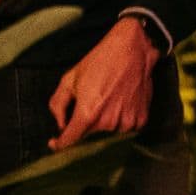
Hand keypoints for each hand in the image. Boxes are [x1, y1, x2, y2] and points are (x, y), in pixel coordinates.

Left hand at [47, 19, 158, 150]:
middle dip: (85, 124)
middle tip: (90, 102)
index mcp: (87, 114)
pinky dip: (120, 119)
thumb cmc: (98, 62)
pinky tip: (120, 100)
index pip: (70, 140)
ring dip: (104, 122)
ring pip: (108, 132)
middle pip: (89, 136)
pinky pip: (125, 128)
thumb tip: (61, 125)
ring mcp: (126, 123)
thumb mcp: (69, 79)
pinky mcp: (141, 120)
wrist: (131, 50)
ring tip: (108, 98)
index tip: (54, 143)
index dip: (60, 144)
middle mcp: (107, 123)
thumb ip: (58, 106)